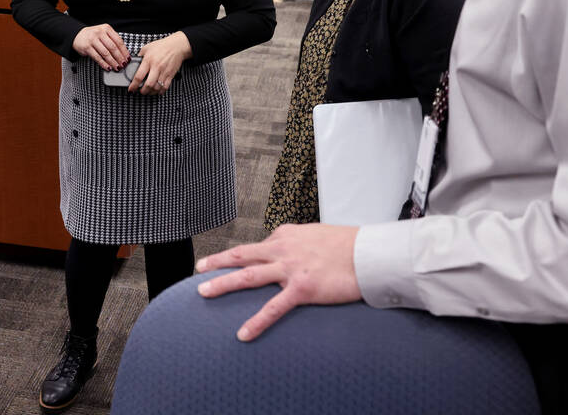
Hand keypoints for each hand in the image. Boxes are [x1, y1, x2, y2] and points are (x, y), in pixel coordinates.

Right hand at [72, 24, 129, 70]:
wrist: (77, 35)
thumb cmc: (92, 35)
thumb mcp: (103, 33)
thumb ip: (112, 40)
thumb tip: (123, 53)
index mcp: (106, 29)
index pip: (118, 41)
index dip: (124, 51)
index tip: (127, 58)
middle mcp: (100, 33)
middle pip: (113, 47)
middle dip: (119, 58)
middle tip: (123, 64)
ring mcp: (93, 40)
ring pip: (106, 53)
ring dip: (113, 62)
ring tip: (117, 67)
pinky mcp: (87, 47)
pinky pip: (97, 57)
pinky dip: (104, 64)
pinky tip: (108, 67)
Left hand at [129, 31, 191, 94]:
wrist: (177, 46)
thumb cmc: (162, 46)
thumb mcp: (146, 48)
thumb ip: (139, 57)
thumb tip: (133, 64)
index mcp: (148, 60)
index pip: (139, 76)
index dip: (134, 85)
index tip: (131, 89)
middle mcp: (156, 67)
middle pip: (148, 84)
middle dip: (143, 91)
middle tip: (140, 91)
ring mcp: (164, 72)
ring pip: (157, 88)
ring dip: (151, 92)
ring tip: (148, 91)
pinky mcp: (171, 75)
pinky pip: (165, 87)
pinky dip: (160, 91)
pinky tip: (157, 91)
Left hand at [194, 224, 360, 340]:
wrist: (368, 254)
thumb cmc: (348, 245)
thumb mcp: (316, 234)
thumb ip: (298, 241)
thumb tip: (289, 246)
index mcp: (286, 235)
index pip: (259, 246)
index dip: (245, 257)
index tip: (232, 262)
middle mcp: (283, 248)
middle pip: (242, 255)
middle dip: (217, 262)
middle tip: (199, 269)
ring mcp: (290, 268)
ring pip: (248, 275)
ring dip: (223, 283)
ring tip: (203, 292)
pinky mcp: (301, 288)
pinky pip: (274, 308)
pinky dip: (256, 321)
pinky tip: (243, 333)